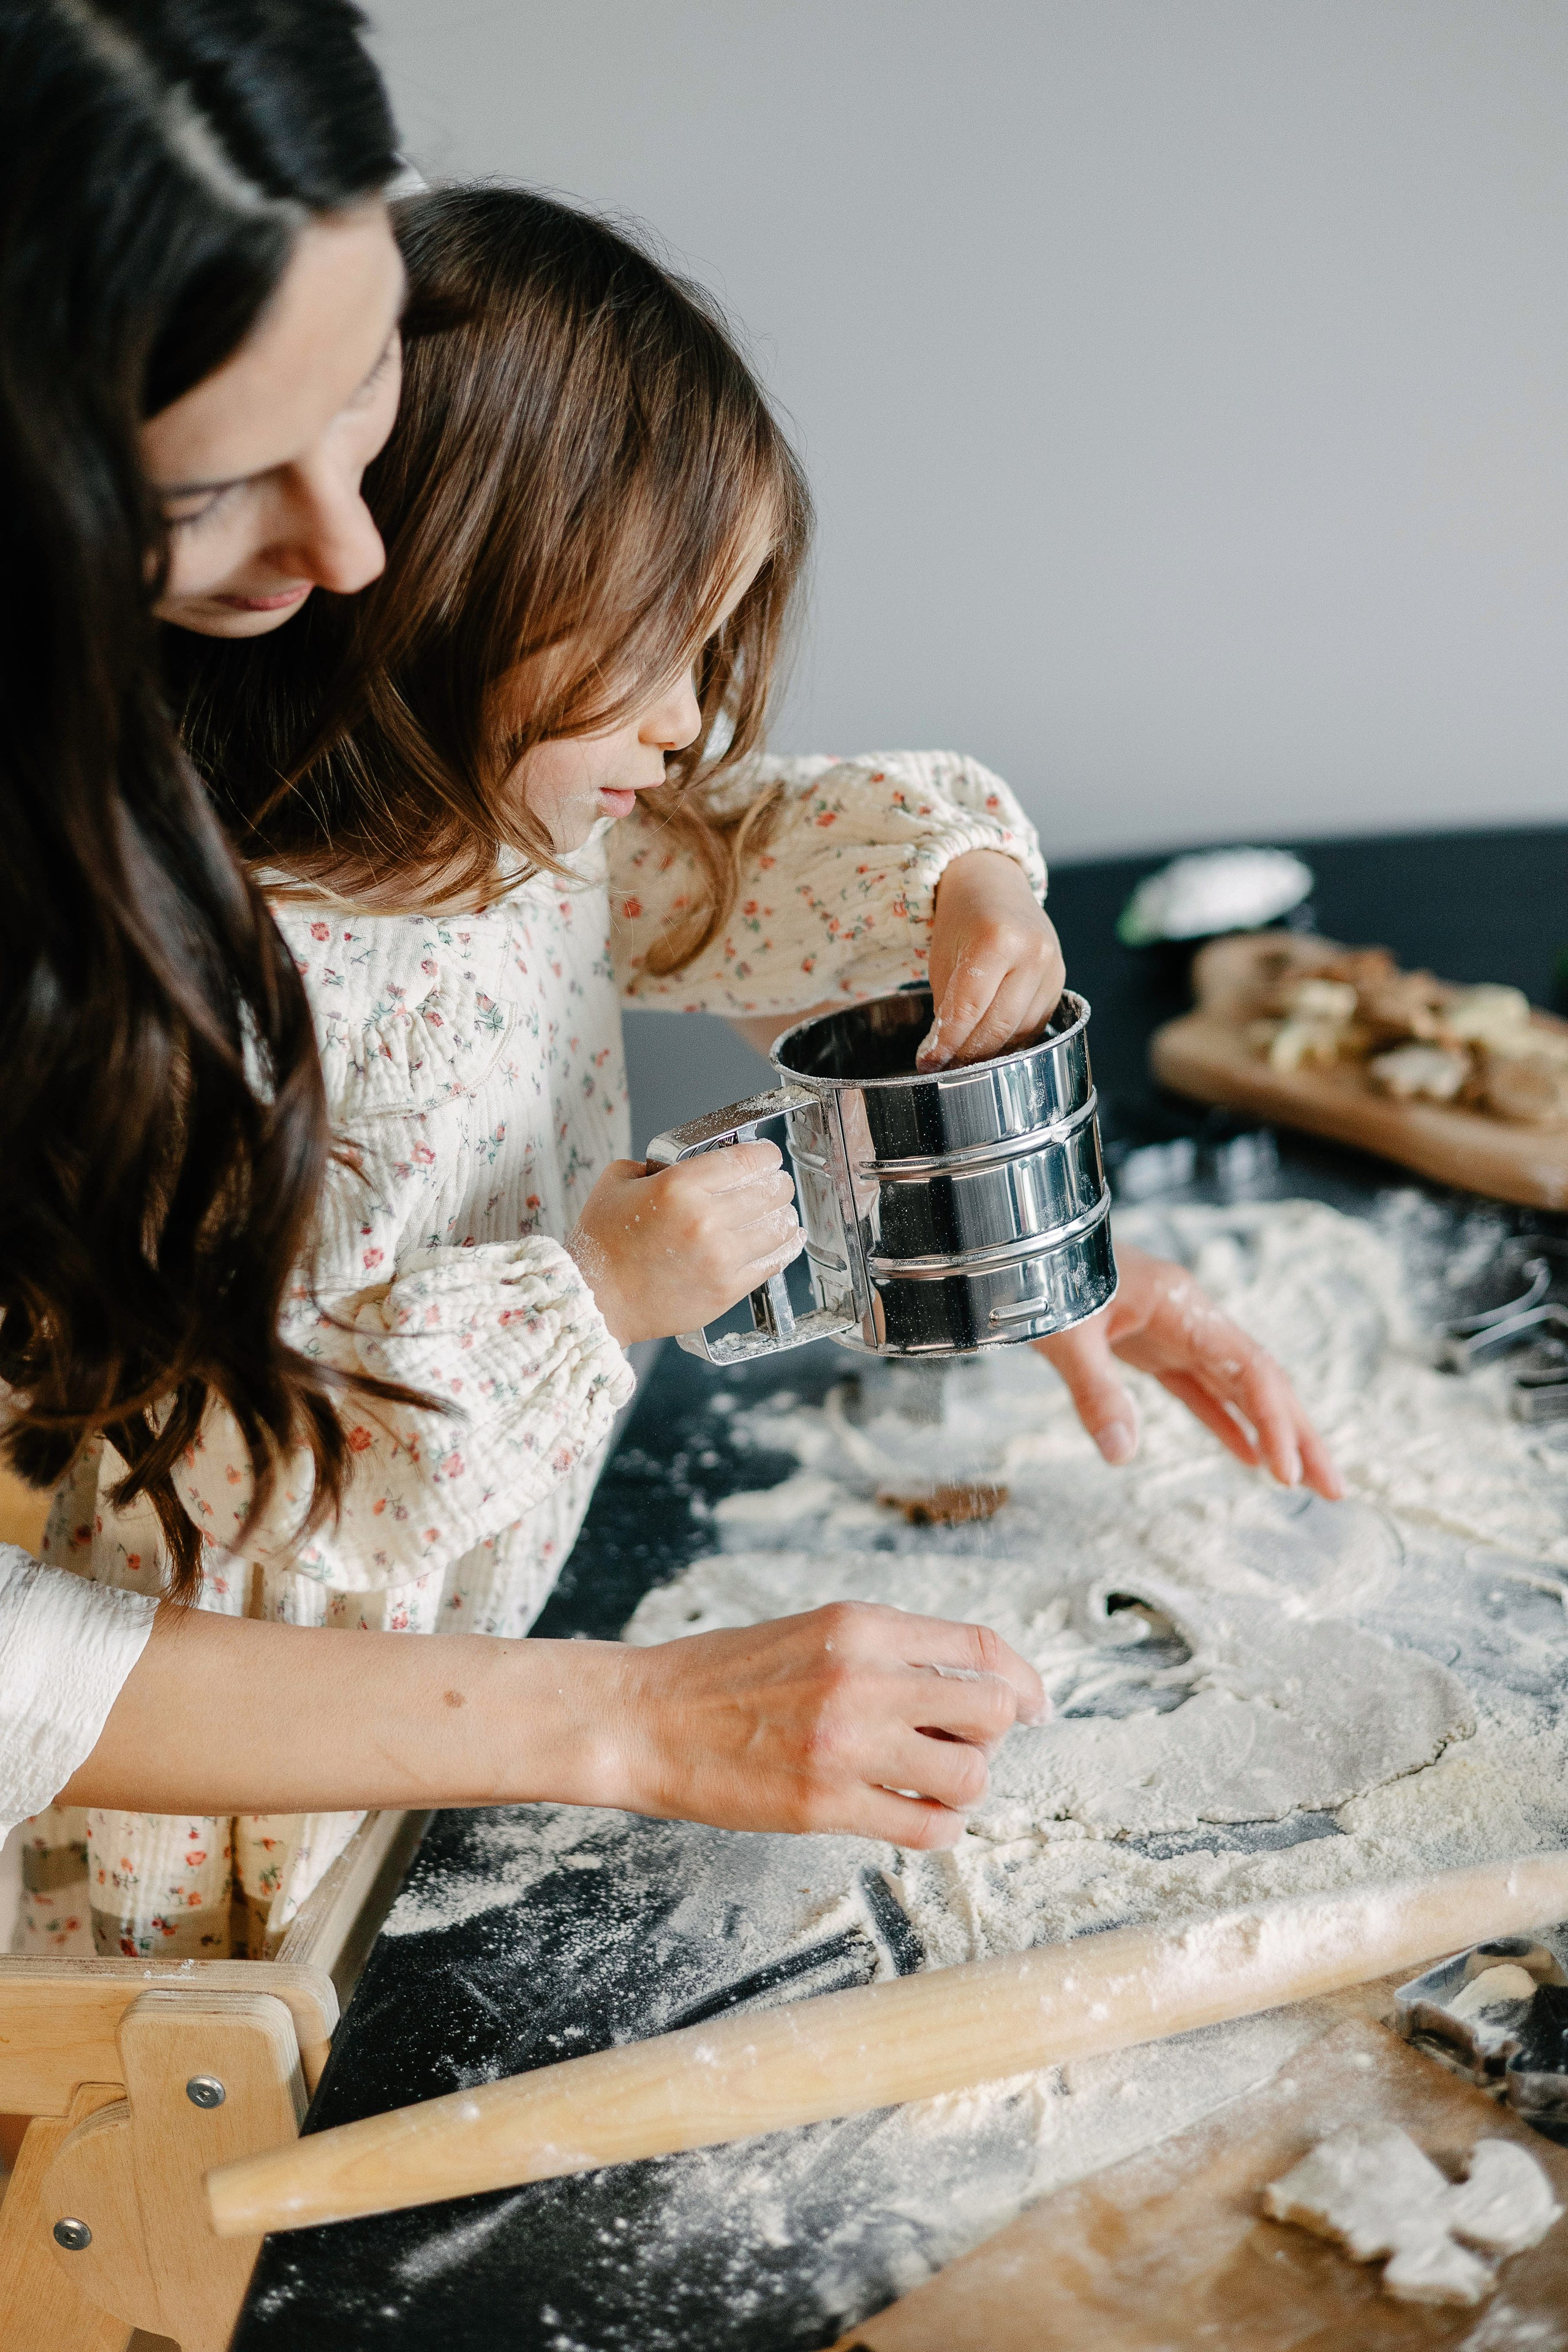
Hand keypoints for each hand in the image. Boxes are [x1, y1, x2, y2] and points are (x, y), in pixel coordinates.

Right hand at [568, 1142, 801, 1345]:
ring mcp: (720, 1257)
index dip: (765, 1155)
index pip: (747, 1160)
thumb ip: (651, 1164)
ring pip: (779, 1226)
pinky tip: (784, 1239)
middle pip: (771, 1190)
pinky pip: (774, 1262)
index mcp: (679, 1186)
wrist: (596, 1300)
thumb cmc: (602, 1245)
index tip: (767, 1157)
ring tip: (778, 1212)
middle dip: (777, 1182)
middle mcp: (705, 1220)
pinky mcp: (727, 1290)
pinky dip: (785, 1246)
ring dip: (783, 1214)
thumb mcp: (616, 1182)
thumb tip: (684, 1163)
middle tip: (775, 1184)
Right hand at [608, 1602, 1047, 1848]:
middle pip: (991, 1711)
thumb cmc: (723, 1677)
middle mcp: (863, 1677)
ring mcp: (846, 1743)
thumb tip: (969, 1681)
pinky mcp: (825, 1804)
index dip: (1023, 1680)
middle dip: (992, 1735)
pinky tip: (915, 1817)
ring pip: (969, 1776)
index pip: (979, 1646)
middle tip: (961, 1747)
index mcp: (860, 1625)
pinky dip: (938, 1828)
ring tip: (931, 1785)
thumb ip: (886, 1649)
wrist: (644, 1718)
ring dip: (964, 1787)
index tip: (1035, 1705)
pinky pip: (927, 1827)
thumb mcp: (813, 1632)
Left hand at [919, 849, 1064, 1068]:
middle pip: (997, 1025)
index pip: (969, 1009)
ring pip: (1019, 1031)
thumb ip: (948, 1005)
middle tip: (945, 1067)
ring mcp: (1052, 968)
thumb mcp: (943, 957)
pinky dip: (1011, 1040)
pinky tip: (990, 1045)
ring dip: (990, 1052)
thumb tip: (944, 1053)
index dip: (947, 1043)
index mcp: (997, 939)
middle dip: (967, 1054)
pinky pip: (1035, 1024)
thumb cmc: (963, 919)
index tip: (929, 1062)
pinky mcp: (1059, 981)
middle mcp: (1032, 953)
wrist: (995, 886)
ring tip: (963, 1060)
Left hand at [1033, 1242, 1342, 1497]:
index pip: (1248, 1368)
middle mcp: (1189, 1315)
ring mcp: (1173, 1329)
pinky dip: (1225, 1421)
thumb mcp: (1064, 1333)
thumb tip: (1122, 1454)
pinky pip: (1200, 1388)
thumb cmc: (1040, 1275)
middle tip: (1335, 1490)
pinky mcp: (1152, 1343)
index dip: (1273, 1420)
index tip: (1285, 1473)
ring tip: (1304, 1484)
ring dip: (1272, 1431)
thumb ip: (1095, 1391)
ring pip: (1238, 1386)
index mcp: (1181, 1304)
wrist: (1018, 1236)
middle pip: (1261, 1379)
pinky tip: (1249, 1458)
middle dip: (1299, 1434)